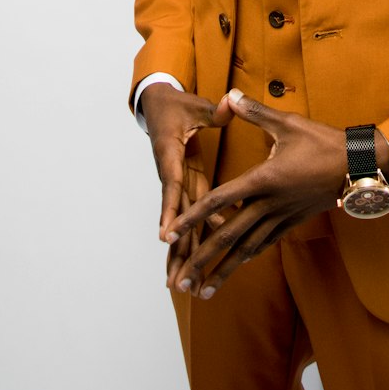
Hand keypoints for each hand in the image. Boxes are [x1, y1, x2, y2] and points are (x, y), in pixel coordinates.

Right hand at [139, 83, 231, 281]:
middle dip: (175, 250)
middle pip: (174, 217)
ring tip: (182, 287)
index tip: (165, 235)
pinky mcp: (187, 185)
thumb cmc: (176, 105)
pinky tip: (201, 262)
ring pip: (181, 224)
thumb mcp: (193, 105)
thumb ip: (213, 109)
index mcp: (170, 155)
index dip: (170, 210)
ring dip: (182, 255)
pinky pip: (192, 215)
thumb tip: (229, 102)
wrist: (158, 107)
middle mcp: (171, 175)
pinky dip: (195, 237)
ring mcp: (179, 184)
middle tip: (176, 282)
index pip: (171, 185)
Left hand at [166, 89, 346, 298]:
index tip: (170, 234)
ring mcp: (281, 217)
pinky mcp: (293, 221)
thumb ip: (255, 112)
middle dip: (201, 261)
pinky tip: (238, 265)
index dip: (191, 218)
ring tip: (202, 292)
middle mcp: (268, 205)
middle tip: (180, 282)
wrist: (358, 167)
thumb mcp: (288, 123)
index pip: (218, 202)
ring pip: (246, 249)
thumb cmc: (323, 143)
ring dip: (223, 270)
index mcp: (262, 180)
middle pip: (227, 237)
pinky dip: (247, 256)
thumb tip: (229, 95)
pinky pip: (264, 244)